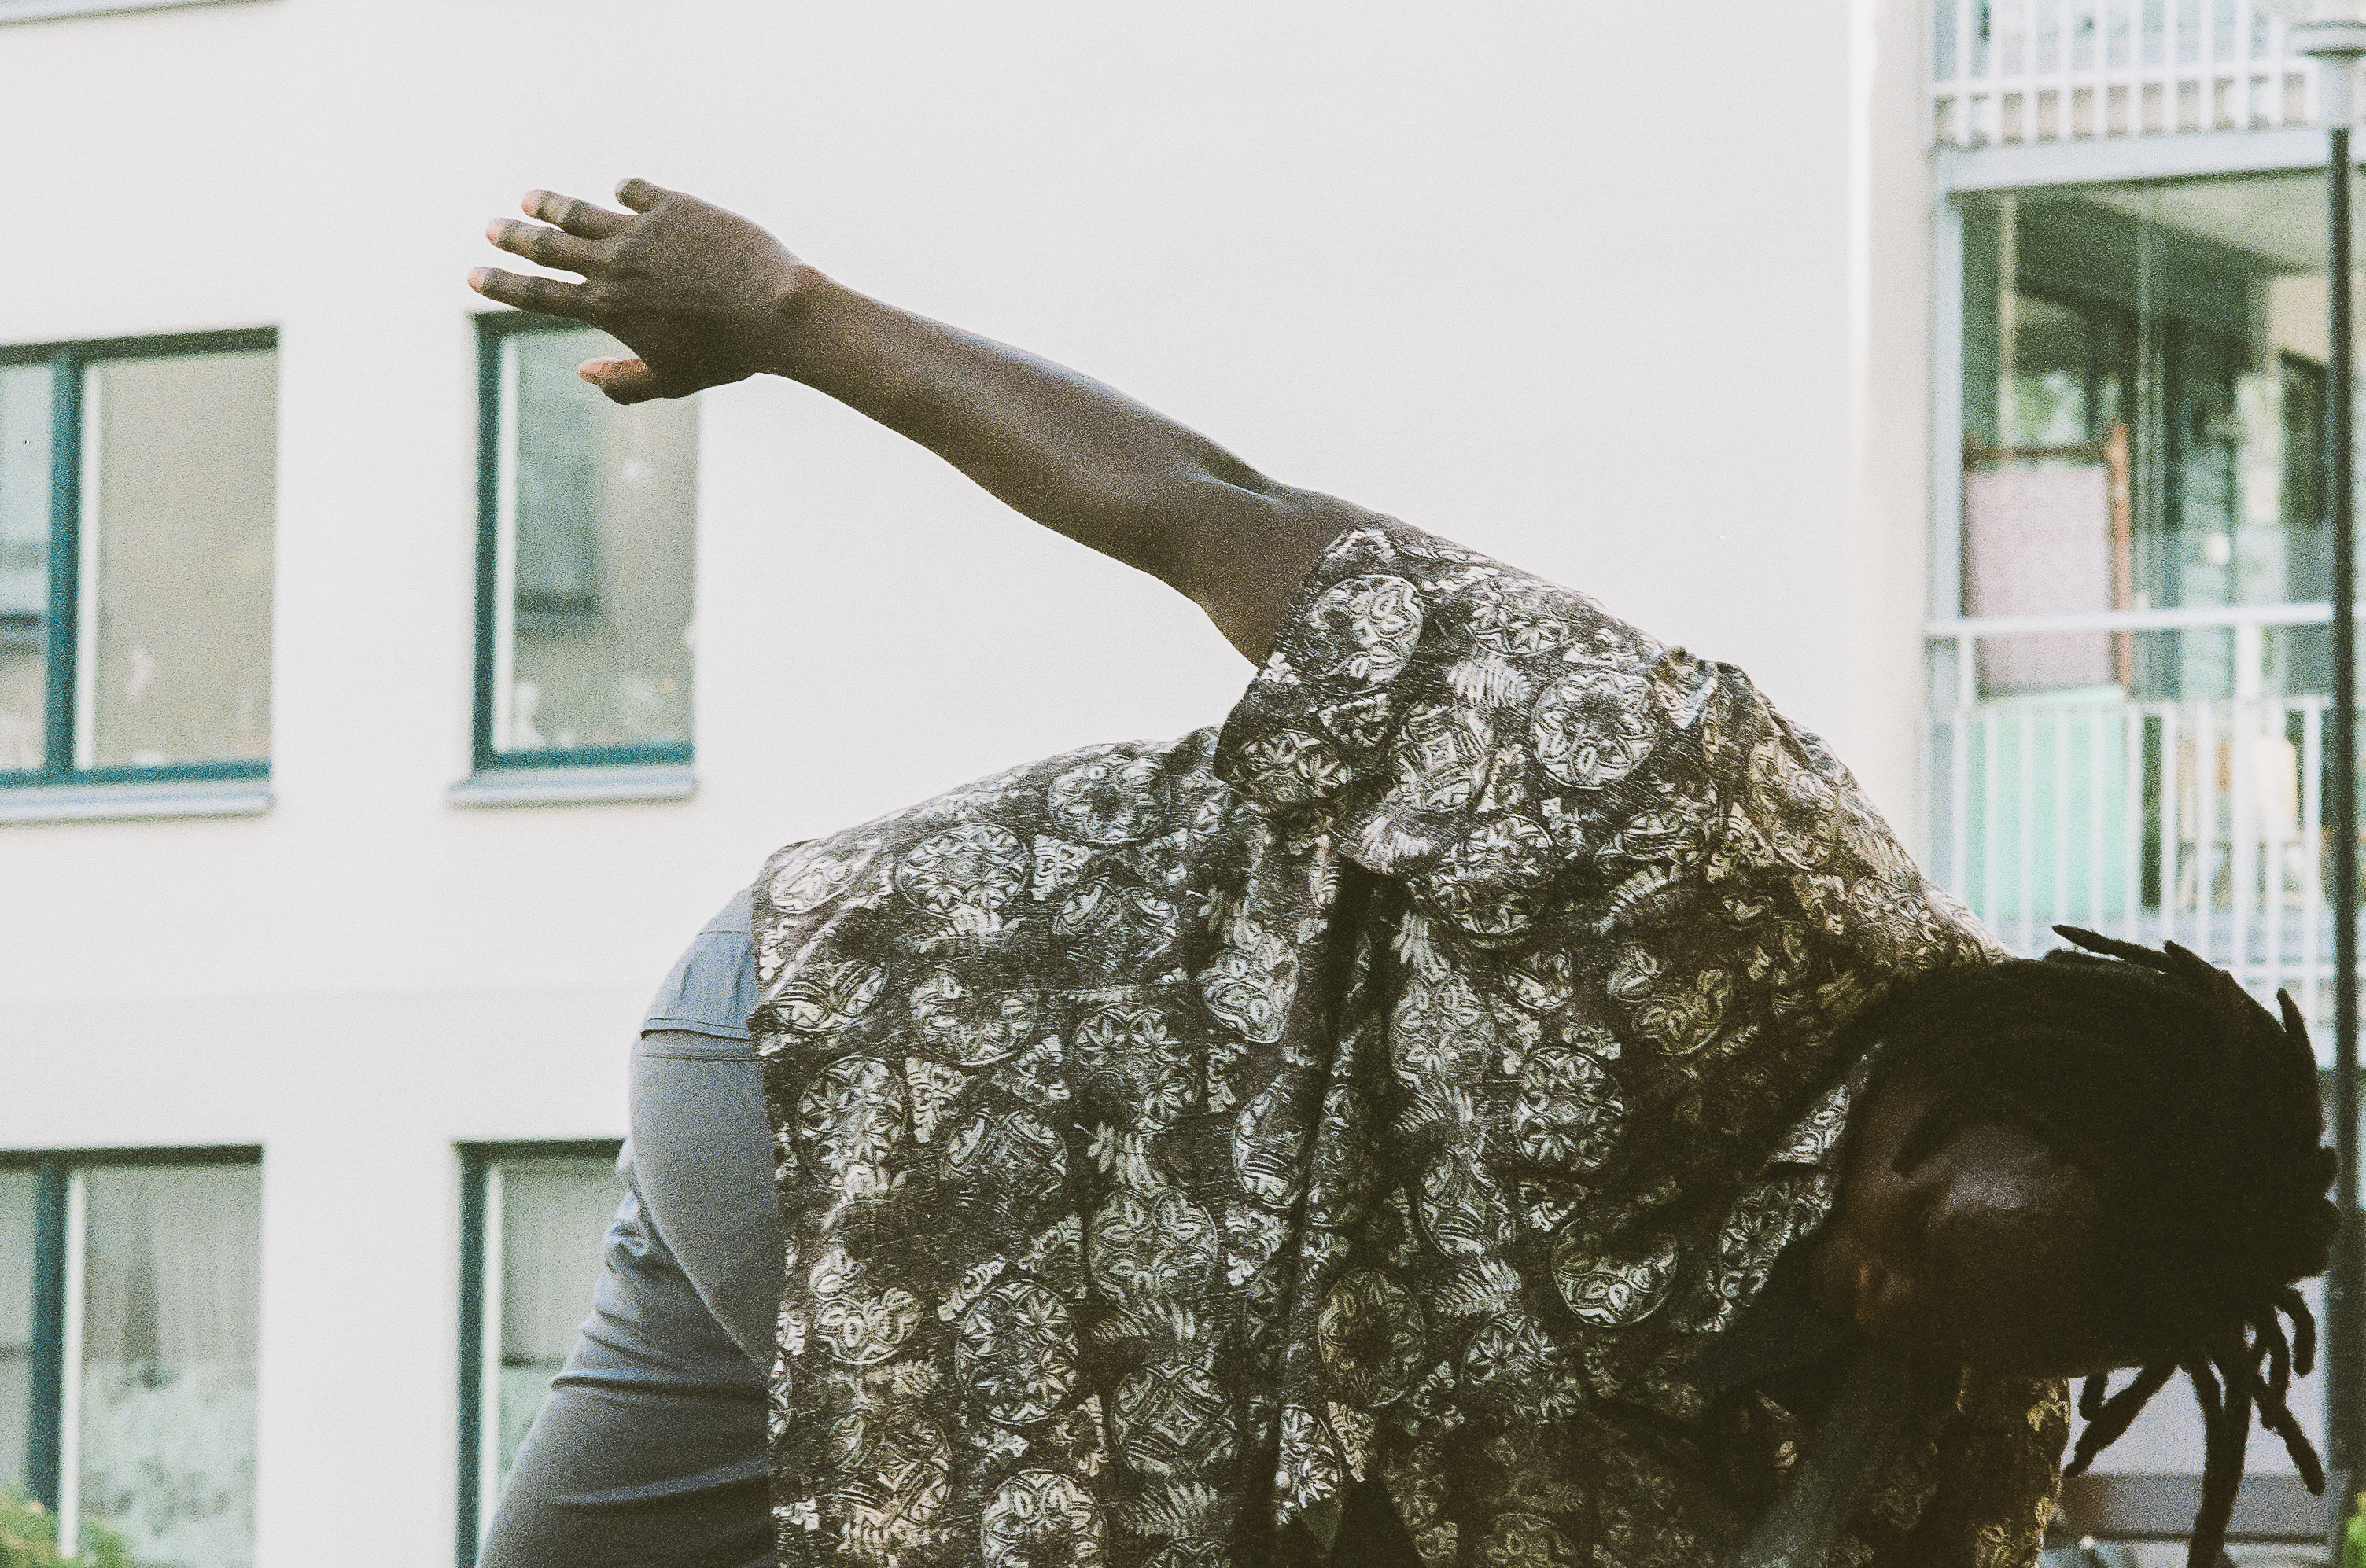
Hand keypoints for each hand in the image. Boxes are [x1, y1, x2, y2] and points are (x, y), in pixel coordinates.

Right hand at [470, 178, 810, 403]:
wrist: (775, 311)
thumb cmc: (728, 354)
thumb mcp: (672, 381)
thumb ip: (622, 381)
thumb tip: (582, 374)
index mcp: (606, 307)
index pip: (537, 293)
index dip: (499, 284)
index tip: (471, 274)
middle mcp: (613, 263)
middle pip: (547, 245)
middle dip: (513, 237)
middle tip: (490, 227)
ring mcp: (641, 229)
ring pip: (580, 210)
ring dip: (550, 204)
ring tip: (529, 198)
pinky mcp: (674, 205)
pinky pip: (634, 190)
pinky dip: (622, 192)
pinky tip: (619, 193)